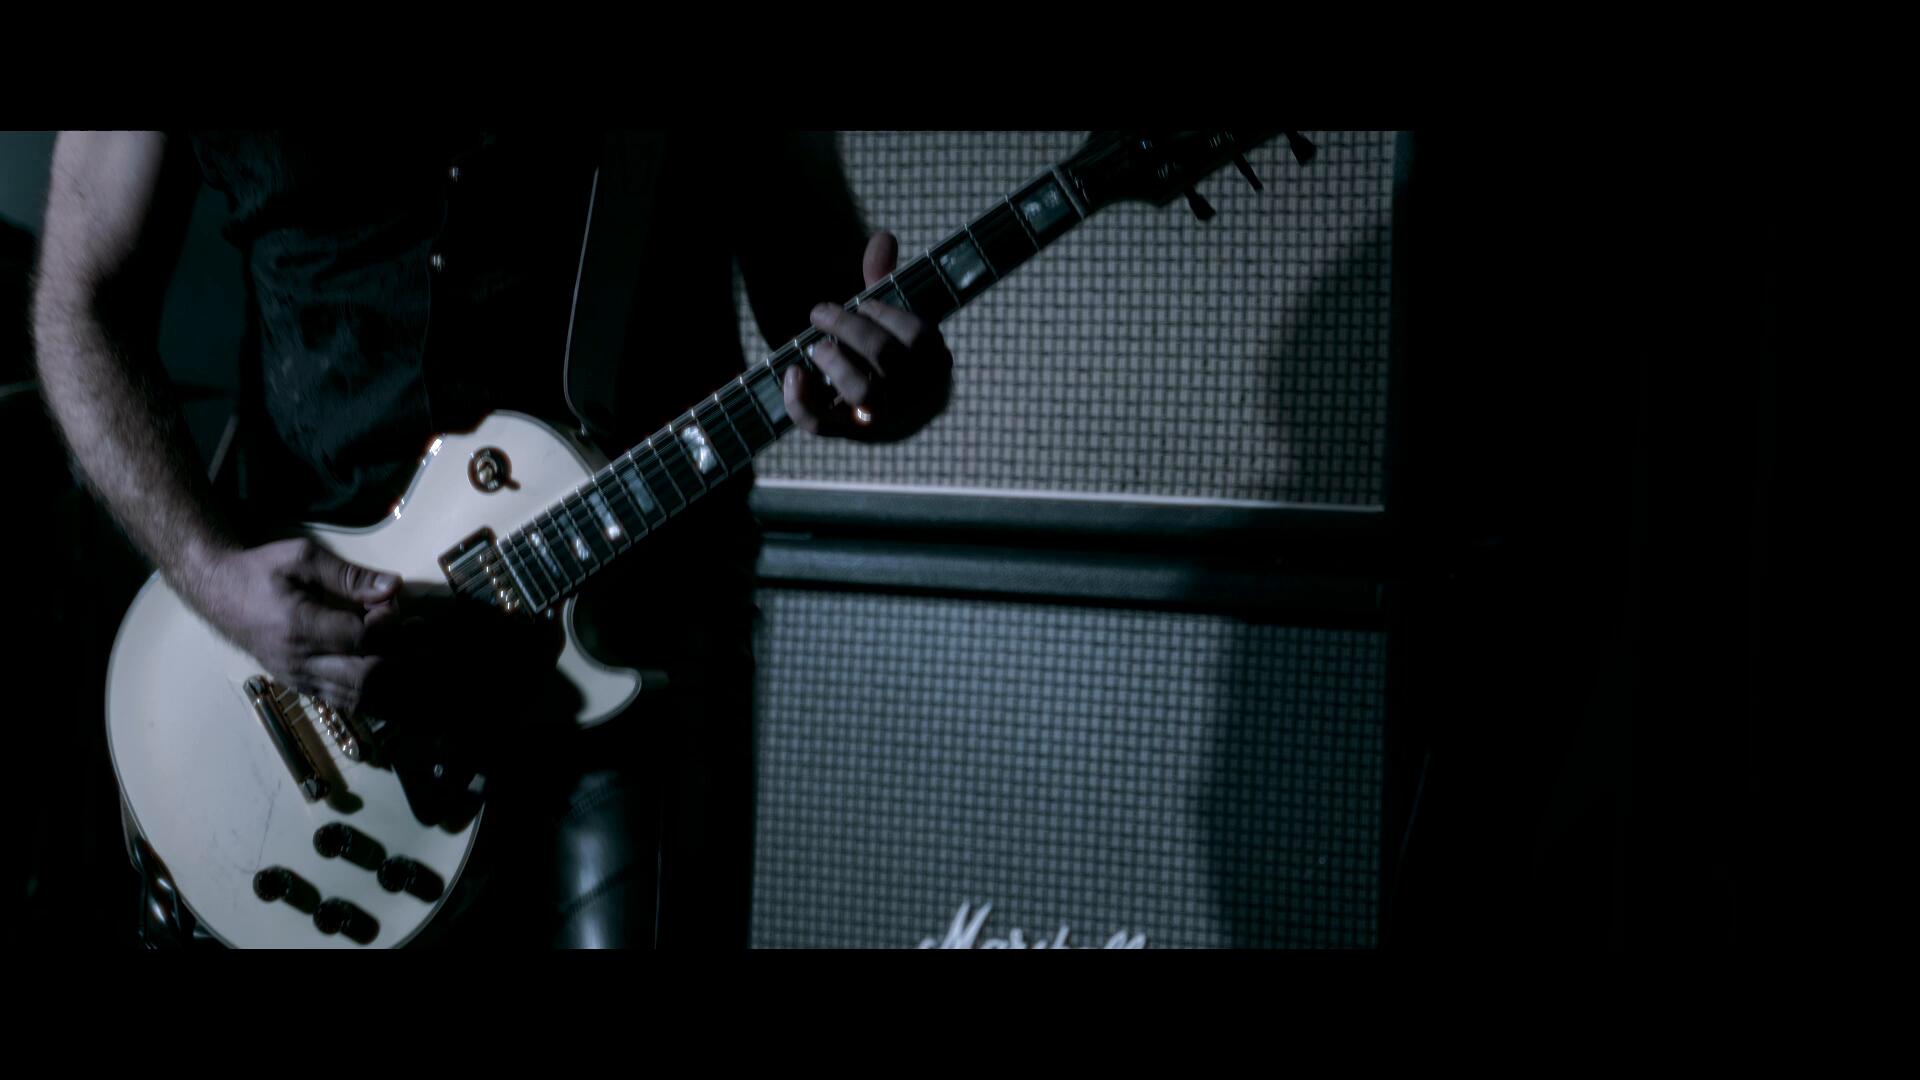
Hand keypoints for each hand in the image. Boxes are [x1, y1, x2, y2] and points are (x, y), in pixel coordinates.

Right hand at [190, 539, 566, 727]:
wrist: (216, 591)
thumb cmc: (260, 569)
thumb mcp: (302, 558)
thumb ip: (349, 577)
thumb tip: (393, 588)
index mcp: (297, 627)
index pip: (360, 640)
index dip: (390, 629)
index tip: (402, 610)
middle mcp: (298, 661)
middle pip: (365, 675)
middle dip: (405, 663)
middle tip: (433, 645)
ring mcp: (299, 678)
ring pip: (358, 697)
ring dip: (399, 687)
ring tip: (430, 672)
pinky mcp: (301, 686)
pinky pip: (345, 703)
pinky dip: (378, 701)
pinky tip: (404, 693)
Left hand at [783, 231, 953, 441]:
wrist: (890, 412)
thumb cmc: (889, 354)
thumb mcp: (890, 317)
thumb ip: (885, 280)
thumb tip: (883, 238)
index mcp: (935, 363)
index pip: (917, 335)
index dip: (885, 314)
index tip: (862, 304)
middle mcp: (916, 395)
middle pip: (886, 359)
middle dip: (850, 329)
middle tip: (820, 313)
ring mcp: (884, 419)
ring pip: (862, 396)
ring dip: (836, 365)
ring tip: (817, 347)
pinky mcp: (850, 434)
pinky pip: (824, 426)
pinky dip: (801, 402)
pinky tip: (792, 374)